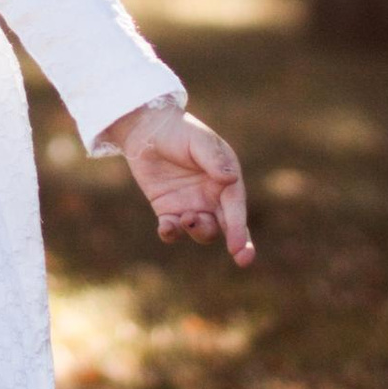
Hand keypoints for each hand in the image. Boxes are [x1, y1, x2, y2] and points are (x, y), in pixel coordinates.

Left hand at [95, 97, 254, 266]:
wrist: (146, 130)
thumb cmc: (178, 131)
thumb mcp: (198, 140)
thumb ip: (213, 159)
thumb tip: (231, 178)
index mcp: (226, 180)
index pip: (236, 208)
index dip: (240, 229)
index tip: (239, 247)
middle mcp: (212, 197)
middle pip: (228, 226)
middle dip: (238, 244)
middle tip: (241, 258)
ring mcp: (191, 205)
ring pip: (202, 231)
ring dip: (197, 230)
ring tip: (186, 217)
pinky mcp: (168, 211)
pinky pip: (172, 230)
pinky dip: (171, 233)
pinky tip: (166, 227)